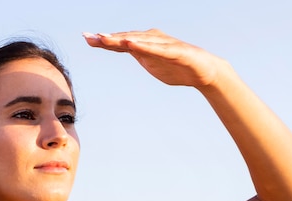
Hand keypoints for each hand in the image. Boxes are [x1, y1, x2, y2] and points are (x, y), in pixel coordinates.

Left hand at [83, 29, 223, 87]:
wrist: (204, 71)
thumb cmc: (177, 66)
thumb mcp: (151, 62)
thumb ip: (138, 55)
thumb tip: (123, 48)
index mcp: (145, 44)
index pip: (121, 42)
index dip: (104, 40)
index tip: (87, 38)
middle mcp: (153, 40)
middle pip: (126, 39)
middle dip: (107, 38)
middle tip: (89, 36)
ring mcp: (163, 45)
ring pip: (139, 41)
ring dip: (121, 39)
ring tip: (104, 38)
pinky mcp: (175, 51)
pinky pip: (157, 49)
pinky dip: (143, 46)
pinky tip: (131, 44)